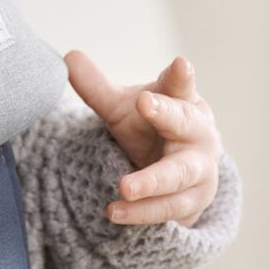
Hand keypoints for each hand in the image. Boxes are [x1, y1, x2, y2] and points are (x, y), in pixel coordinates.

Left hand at [63, 50, 222, 228]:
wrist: (177, 173)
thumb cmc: (150, 128)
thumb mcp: (122, 108)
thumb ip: (97, 87)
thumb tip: (69, 56)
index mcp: (182, 103)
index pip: (180, 86)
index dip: (179, 76)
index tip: (179, 63)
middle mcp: (198, 134)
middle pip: (186, 124)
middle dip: (167, 115)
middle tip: (145, 102)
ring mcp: (200, 169)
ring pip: (179, 175)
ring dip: (152, 183)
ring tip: (123, 188)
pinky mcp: (192, 201)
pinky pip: (169, 209)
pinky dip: (142, 212)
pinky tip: (114, 212)